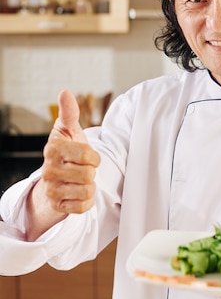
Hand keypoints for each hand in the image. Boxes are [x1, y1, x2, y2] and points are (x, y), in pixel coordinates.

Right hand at [26, 89, 100, 239]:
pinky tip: (78, 193)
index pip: (87, 155)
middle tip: (83, 169)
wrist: (55, 179)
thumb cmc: (66, 151)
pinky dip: (86, 201)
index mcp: (53, 148)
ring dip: (89, 186)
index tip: (88, 157)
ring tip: (80, 180)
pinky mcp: (57, 205)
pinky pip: (82, 206)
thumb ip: (70, 112)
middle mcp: (49, 169)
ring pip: (87, 190)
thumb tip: (65, 91)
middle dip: (91, 172)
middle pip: (89, 174)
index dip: (94, 156)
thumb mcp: (69, 130)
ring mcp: (51, 189)